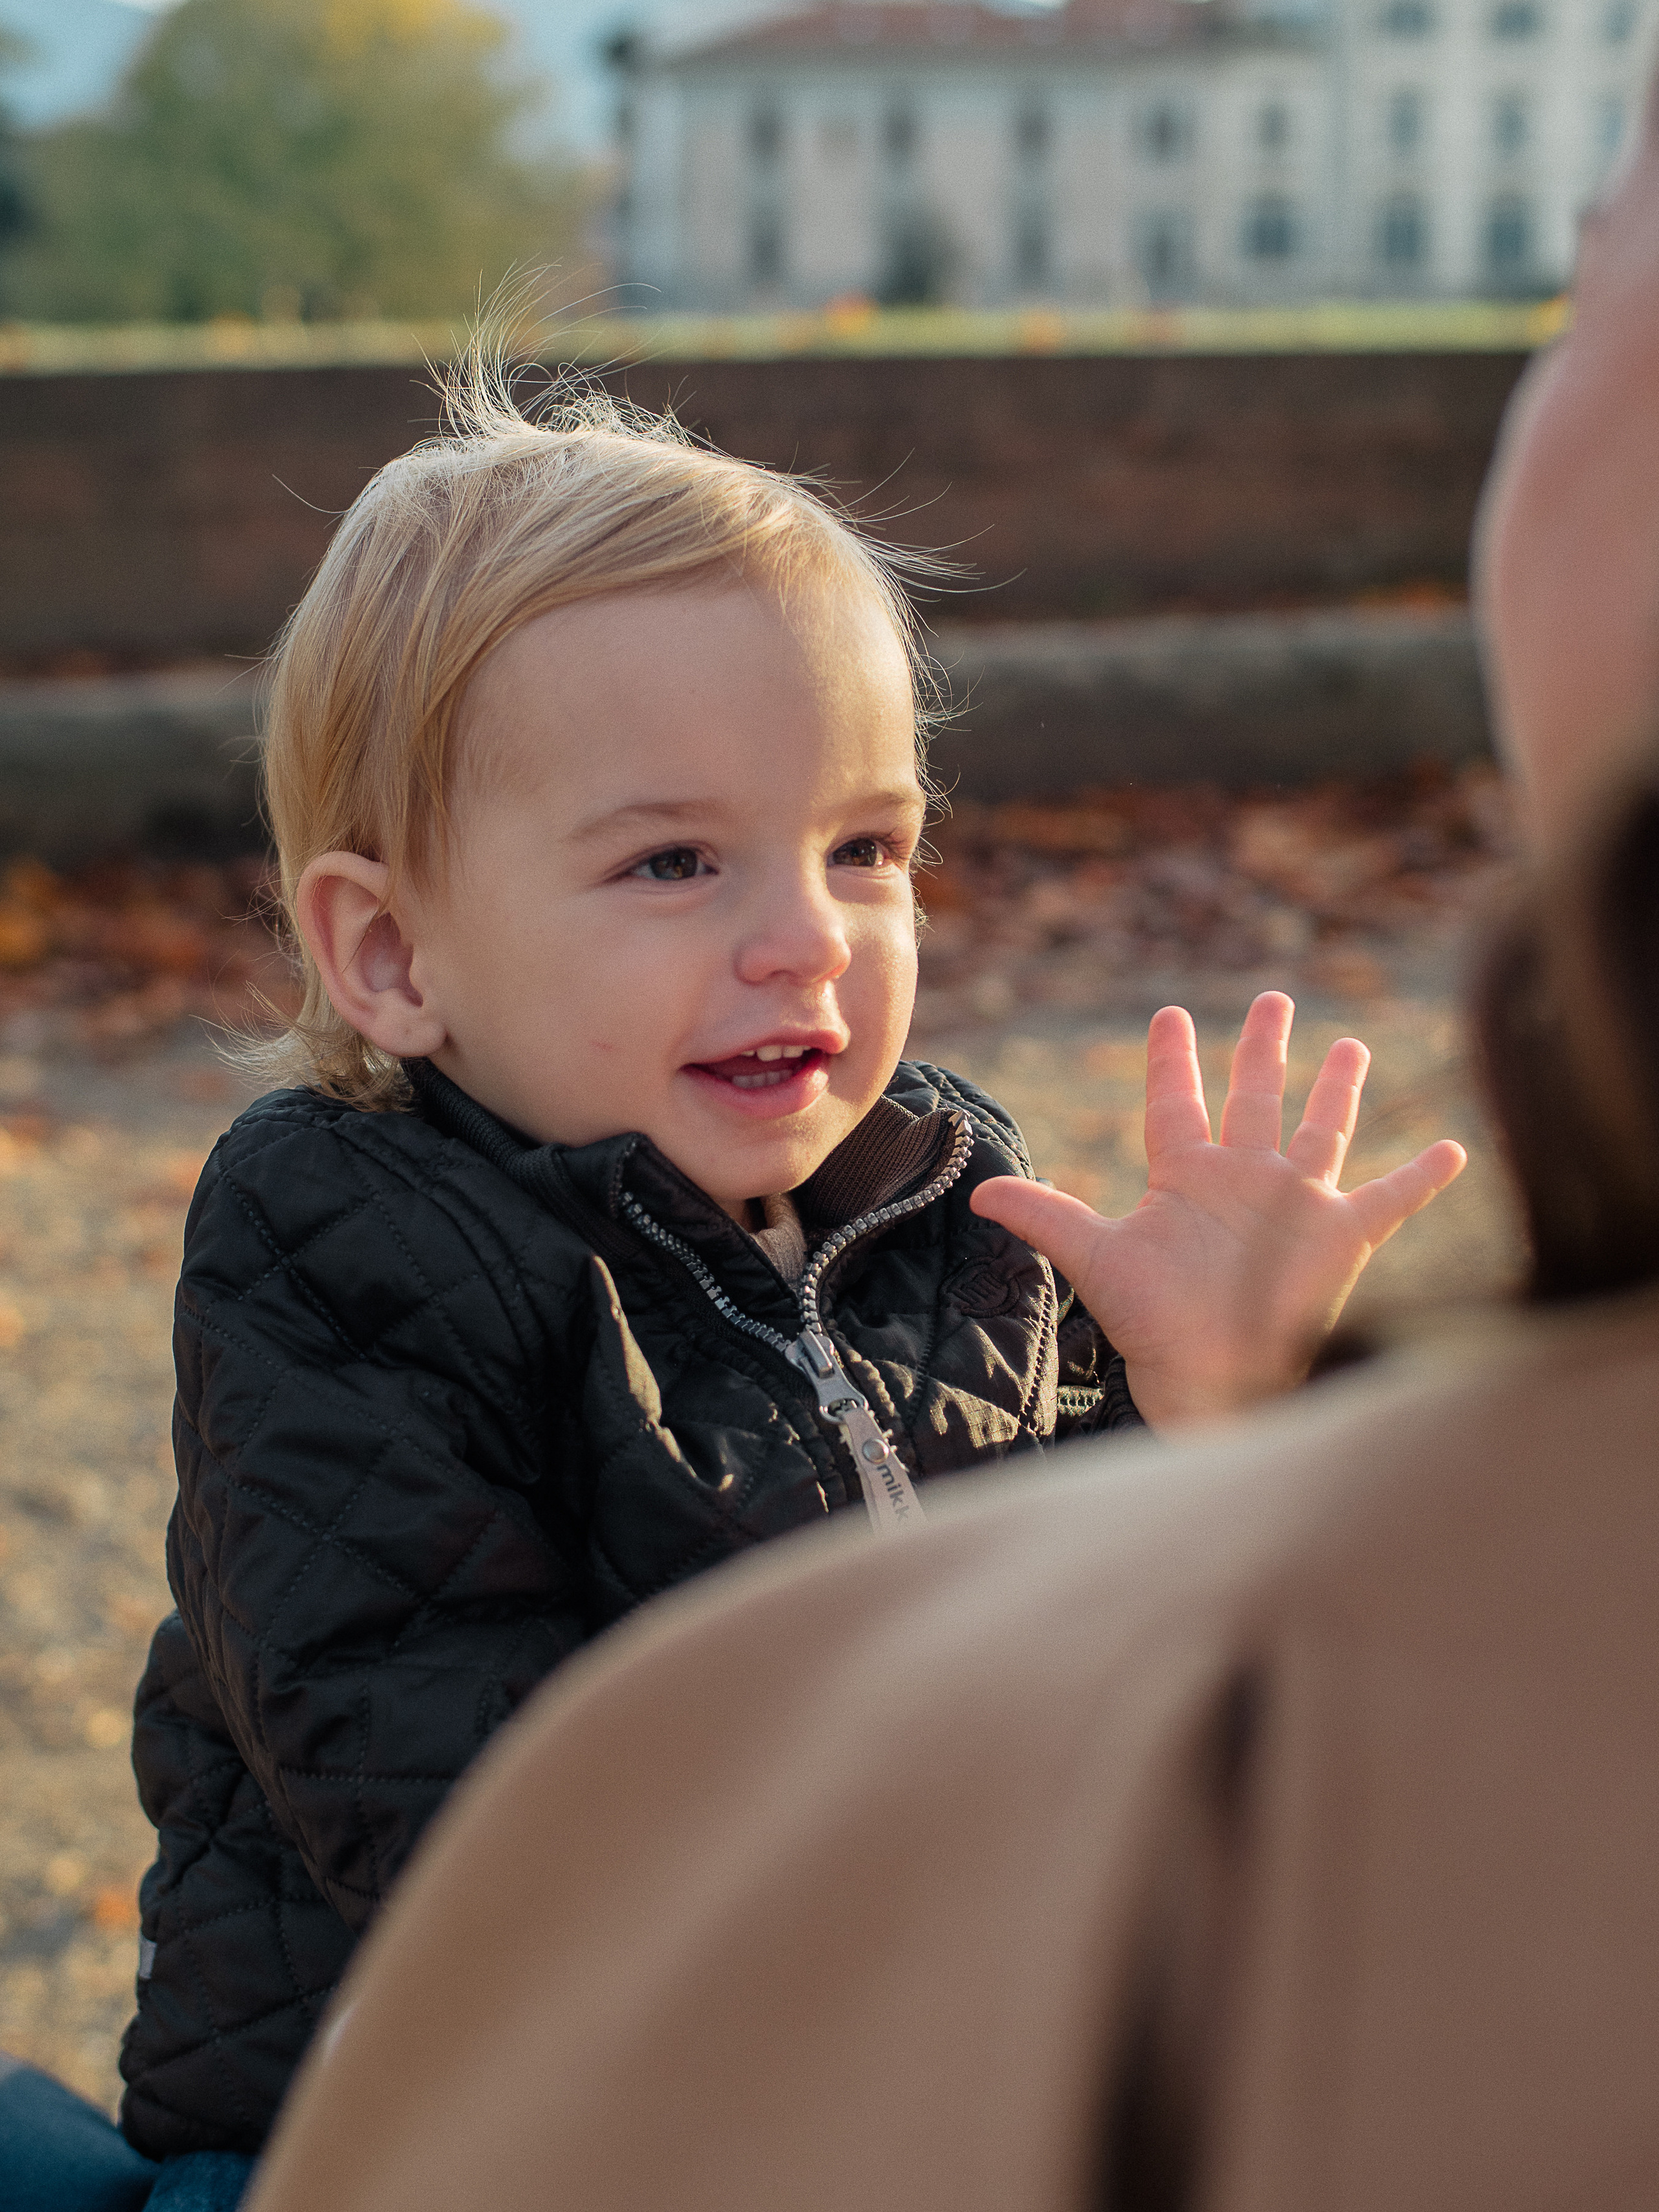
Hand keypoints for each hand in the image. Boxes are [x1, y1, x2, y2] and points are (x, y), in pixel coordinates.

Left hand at [970, 992, 1465, 1426]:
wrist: (1210, 1378)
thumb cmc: (1155, 1324)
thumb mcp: (1095, 1258)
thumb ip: (1046, 1216)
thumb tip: (976, 1193)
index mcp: (1186, 1175)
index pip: (1176, 1102)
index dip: (1172, 1060)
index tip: (1170, 1015)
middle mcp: (1243, 1179)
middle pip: (1254, 1097)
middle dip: (1262, 1049)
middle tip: (1272, 999)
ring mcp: (1295, 1203)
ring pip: (1321, 1128)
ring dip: (1337, 1088)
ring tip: (1351, 1044)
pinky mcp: (1340, 1234)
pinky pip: (1388, 1197)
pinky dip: (1421, 1176)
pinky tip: (1453, 1149)